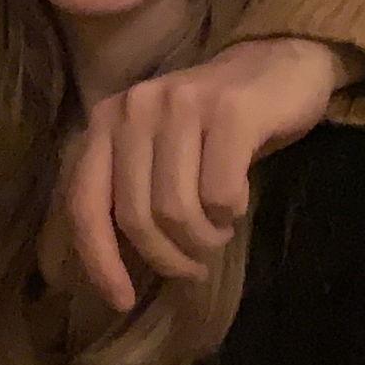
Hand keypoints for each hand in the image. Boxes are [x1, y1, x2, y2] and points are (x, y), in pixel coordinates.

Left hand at [55, 40, 341, 312]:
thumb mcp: (157, 151)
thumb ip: (128, 190)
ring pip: (177, 211)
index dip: (99, 261)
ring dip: (204, 239)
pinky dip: (231, 213)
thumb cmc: (214, 124)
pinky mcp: (230, 110)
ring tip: (219, 230)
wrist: (280, 64)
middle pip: (136, 218)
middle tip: (197, 260)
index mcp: (106, 121)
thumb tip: (110, 268)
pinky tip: (238, 202)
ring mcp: (181, 104)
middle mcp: (134, 108)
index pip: (84, 204)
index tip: (122, 300)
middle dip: (169, 256)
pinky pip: (220, 194)